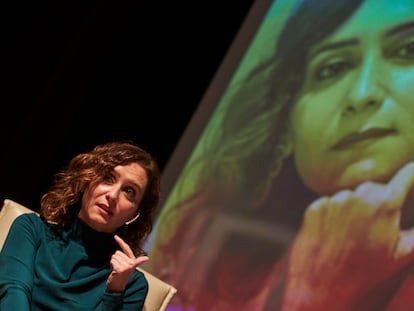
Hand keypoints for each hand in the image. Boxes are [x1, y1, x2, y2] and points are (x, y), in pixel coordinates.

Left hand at [106, 235, 148, 292]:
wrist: (118, 287)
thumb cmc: (121, 276)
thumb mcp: (127, 266)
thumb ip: (128, 258)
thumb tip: (132, 254)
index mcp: (133, 260)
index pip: (126, 248)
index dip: (120, 241)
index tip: (115, 236)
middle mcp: (131, 262)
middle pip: (118, 252)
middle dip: (116, 258)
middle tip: (118, 267)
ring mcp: (126, 266)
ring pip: (114, 256)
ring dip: (113, 262)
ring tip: (116, 269)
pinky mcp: (120, 269)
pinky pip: (112, 261)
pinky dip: (111, 265)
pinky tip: (114, 271)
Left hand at [282, 162, 413, 310]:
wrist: (322, 281)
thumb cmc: (366, 269)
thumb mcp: (403, 252)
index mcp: (384, 203)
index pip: (405, 177)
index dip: (412, 173)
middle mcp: (358, 195)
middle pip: (374, 189)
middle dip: (379, 202)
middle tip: (375, 227)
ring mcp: (334, 199)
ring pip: (351, 196)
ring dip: (355, 208)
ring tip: (352, 235)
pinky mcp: (315, 206)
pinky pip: (330, 203)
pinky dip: (334, 214)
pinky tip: (334, 233)